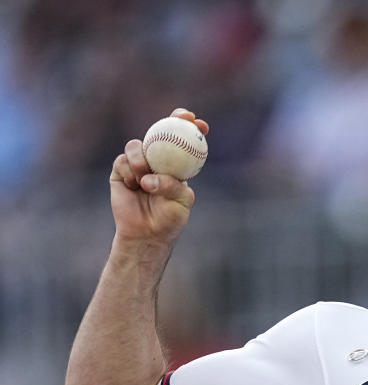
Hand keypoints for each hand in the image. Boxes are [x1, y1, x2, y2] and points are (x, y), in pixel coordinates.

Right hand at [110, 108, 209, 244]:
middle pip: (162, 131)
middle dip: (173, 120)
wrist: (147, 235)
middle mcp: (157, 160)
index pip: (184, 141)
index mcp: (177, 165)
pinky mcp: (120, 171)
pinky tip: (135, 186)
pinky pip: (122, 160)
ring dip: (141, 159)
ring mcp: (138, 164)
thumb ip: (172, 185)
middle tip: (179, 118)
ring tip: (145, 181)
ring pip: (136, 145)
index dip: (191, 127)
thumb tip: (150, 178)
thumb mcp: (181, 201)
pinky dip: (129, 171)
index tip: (199, 123)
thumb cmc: (169, 219)